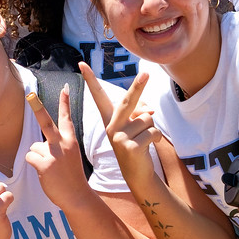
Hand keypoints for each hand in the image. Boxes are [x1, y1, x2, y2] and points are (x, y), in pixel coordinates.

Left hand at [23, 84, 91, 209]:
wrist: (77, 195)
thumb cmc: (71, 176)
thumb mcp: (69, 156)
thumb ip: (56, 146)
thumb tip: (36, 145)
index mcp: (70, 140)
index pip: (66, 118)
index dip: (65, 102)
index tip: (66, 87)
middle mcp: (63, 144)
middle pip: (46, 122)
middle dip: (37, 107)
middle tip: (30, 95)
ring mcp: (54, 154)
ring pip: (34, 147)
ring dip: (37, 157)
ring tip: (50, 168)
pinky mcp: (44, 164)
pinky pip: (30, 157)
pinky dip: (33, 164)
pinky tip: (44, 172)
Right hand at [81, 63, 167, 181]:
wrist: (137, 174)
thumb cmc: (137, 144)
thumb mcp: (135, 127)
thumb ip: (140, 113)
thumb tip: (151, 111)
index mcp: (109, 119)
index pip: (98, 97)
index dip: (90, 80)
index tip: (81, 64)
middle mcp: (111, 127)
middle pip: (127, 101)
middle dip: (138, 86)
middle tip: (146, 73)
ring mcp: (119, 137)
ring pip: (147, 118)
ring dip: (151, 128)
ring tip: (144, 140)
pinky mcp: (131, 147)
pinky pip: (153, 132)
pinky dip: (157, 138)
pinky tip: (147, 148)